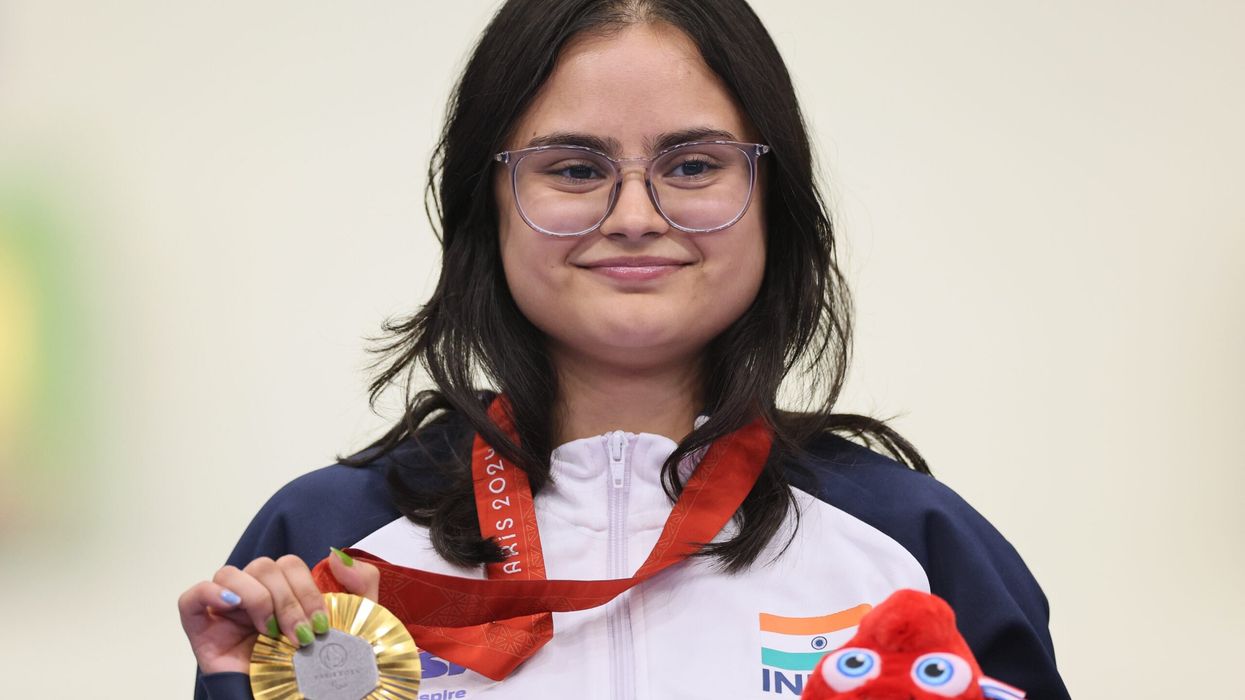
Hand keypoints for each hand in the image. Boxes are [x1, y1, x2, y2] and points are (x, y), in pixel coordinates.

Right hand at [178, 549, 378, 674]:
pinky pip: (191, 598)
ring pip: (230, 573)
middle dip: (287, 598)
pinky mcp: (201, 633)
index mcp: (285, 596)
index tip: (321, 623)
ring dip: (257, 598)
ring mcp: (225, 615)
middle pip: (263, 566)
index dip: (306, 587)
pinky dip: (211, 593)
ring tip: (271, 632)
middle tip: (300, 635)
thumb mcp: (354, 626)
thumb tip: (338, 554)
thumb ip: (361, 584)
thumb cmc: (319, 676)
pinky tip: (235, 609)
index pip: (289, 564)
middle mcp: (255, 601)